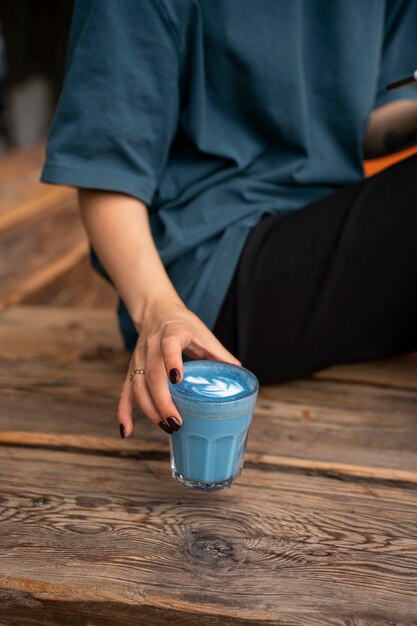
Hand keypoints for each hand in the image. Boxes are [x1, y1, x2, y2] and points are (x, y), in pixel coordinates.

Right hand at [117, 301, 241, 436]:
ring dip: (150, 410)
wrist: (156, 312)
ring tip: (167, 427)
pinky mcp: (132, 369)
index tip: (178, 379)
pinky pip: (125, 392)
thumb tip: (241, 374)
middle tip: (177, 422)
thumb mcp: (204, 334)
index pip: (169, 347)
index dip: (172, 362)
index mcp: (172, 334)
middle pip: (152, 375)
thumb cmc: (184, 325)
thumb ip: (221, 354)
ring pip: (138, 387)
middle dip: (163, 401)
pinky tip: (127, 431)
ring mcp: (139, 359)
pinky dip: (124, 412)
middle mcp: (151, 346)